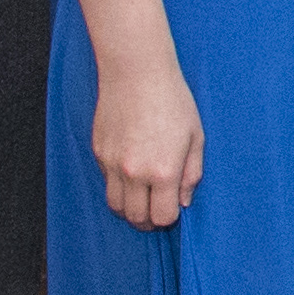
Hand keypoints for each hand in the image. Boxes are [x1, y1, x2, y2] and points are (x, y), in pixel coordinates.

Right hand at [93, 61, 202, 228]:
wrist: (136, 73)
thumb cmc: (172, 101)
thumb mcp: (195, 137)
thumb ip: (192, 173)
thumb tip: (184, 201)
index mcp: (164, 171)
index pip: (163, 216)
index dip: (169, 218)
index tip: (173, 209)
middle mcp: (134, 172)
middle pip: (135, 218)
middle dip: (147, 221)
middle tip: (156, 214)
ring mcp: (112, 164)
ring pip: (115, 205)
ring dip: (129, 209)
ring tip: (142, 200)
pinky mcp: (98, 152)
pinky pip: (106, 182)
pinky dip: (117, 185)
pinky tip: (130, 173)